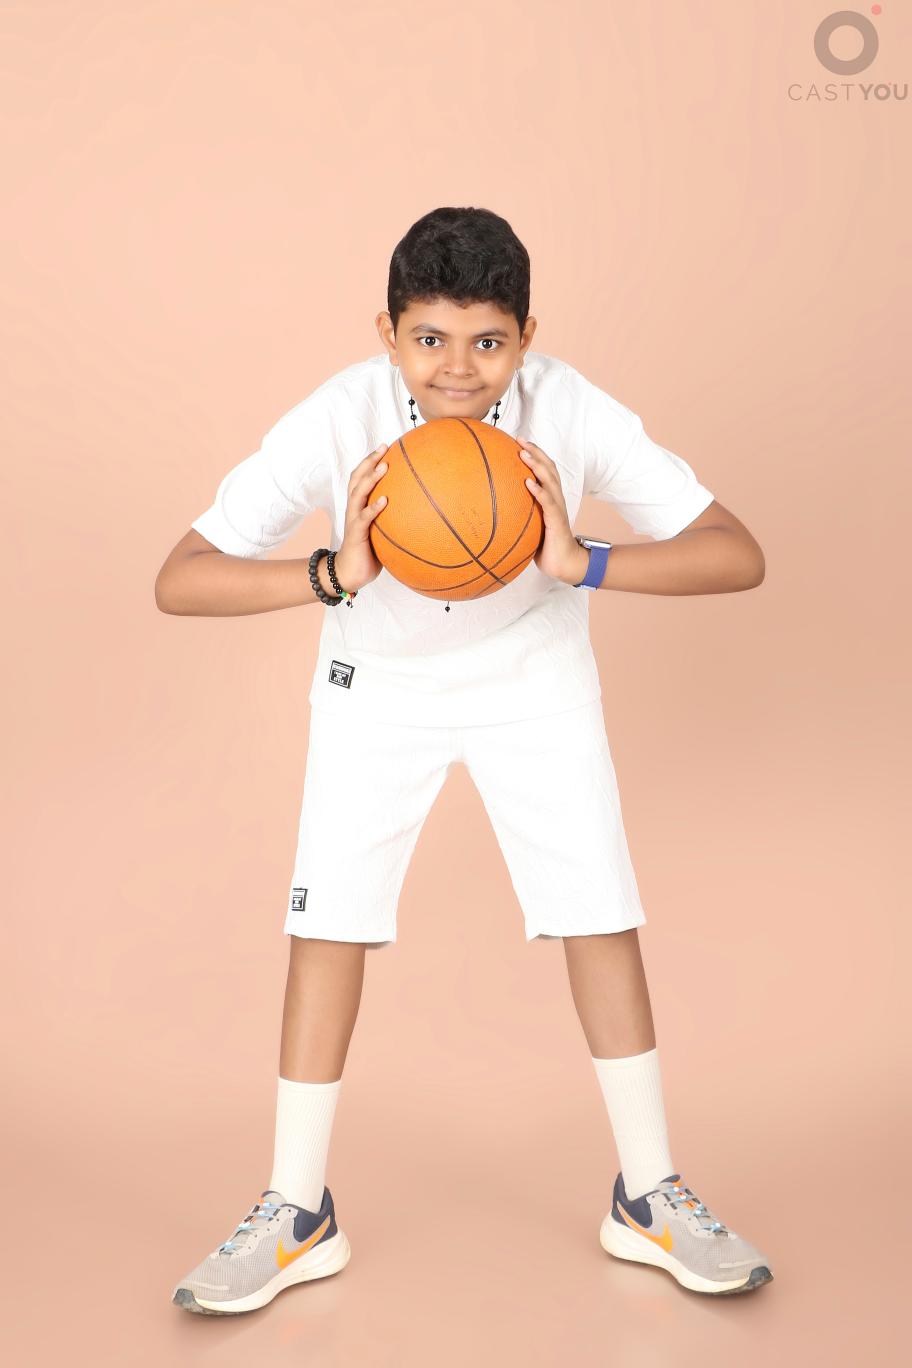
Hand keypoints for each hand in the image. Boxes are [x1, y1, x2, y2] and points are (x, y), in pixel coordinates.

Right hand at [333, 444, 389, 592]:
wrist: (349, 573)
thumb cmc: (368, 552)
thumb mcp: (381, 531)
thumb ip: (392, 519)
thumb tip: (419, 512)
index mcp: (358, 505)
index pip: (360, 477)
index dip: (370, 460)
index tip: (385, 446)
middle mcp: (353, 508)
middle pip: (357, 477)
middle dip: (370, 461)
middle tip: (384, 448)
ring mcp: (353, 519)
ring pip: (358, 493)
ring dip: (371, 478)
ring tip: (384, 467)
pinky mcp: (356, 533)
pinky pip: (364, 518)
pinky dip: (373, 507)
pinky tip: (385, 500)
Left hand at [516, 438, 586, 583]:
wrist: (564, 563)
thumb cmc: (546, 546)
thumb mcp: (530, 526)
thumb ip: (519, 514)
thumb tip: (493, 510)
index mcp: (551, 498)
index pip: (545, 470)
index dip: (535, 454)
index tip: (519, 441)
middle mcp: (556, 498)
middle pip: (548, 468)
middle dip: (535, 452)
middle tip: (520, 440)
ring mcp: (557, 508)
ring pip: (549, 481)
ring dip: (536, 466)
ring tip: (523, 454)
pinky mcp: (557, 521)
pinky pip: (548, 503)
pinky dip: (538, 491)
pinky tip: (528, 482)